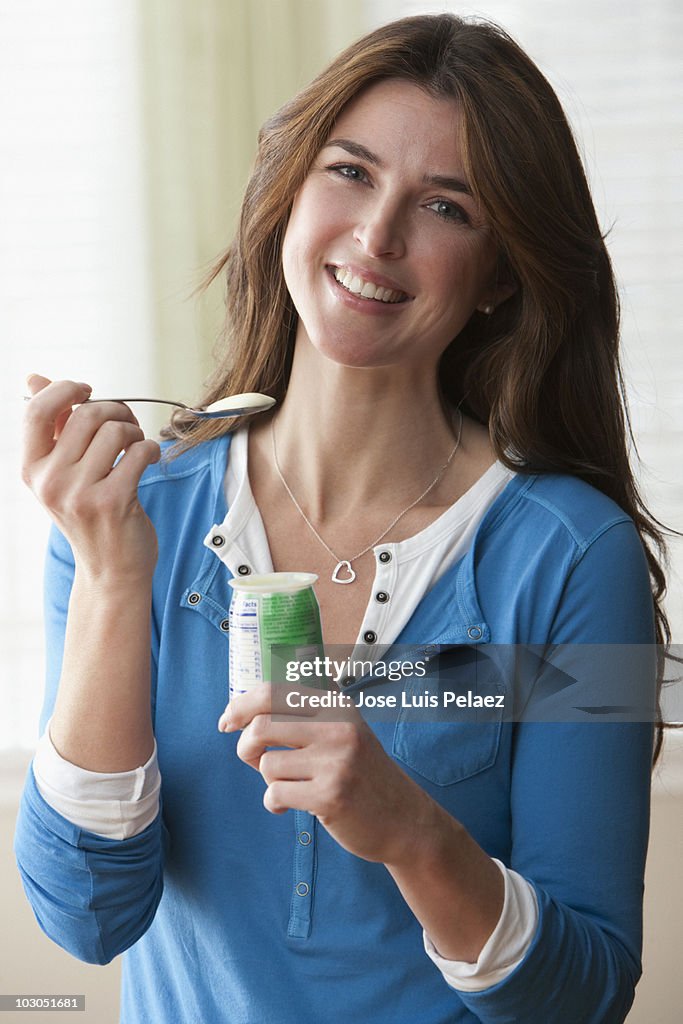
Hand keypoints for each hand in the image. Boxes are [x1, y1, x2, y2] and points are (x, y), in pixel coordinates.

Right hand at [22, 374, 161, 581]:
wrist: (110, 570)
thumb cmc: (89, 514)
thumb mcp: (61, 472)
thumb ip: (53, 425)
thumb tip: (34, 377)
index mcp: (31, 469)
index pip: (37, 410)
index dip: (66, 389)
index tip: (88, 392)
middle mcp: (49, 481)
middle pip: (87, 414)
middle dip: (116, 411)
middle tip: (127, 426)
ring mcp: (79, 494)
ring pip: (115, 431)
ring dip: (135, 432)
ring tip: (137, 446)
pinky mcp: (112, 502)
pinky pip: (139, 451)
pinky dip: (151, 449)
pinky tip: (150, 459)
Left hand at [218, 682, 439, 866]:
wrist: (404, 819)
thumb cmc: (363, 774)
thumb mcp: (347, 728)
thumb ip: (311, 707)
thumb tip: (261, 688)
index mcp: (336, 705)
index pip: (273, 691)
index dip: (240, 705)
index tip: (227, 721)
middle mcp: (338, 727)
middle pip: (261, 726)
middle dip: (246, 747)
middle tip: (254, 760)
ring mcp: (336, 762)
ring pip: (266, 764)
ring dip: (267, 780)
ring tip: (288, 786)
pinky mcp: (330, 796)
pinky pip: (275, 794)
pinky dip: (274, 803)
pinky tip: (291, 806)